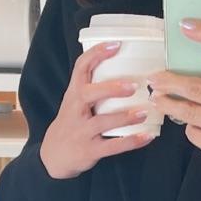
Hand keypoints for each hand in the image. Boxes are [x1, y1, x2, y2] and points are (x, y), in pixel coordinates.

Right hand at [39, 40, 154, 178]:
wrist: (54, 155)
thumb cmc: (71, 123)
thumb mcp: (74, 102)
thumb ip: (92, 87)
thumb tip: (122, 66)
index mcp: (74, 94)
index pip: (80, 67)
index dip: (97, 54)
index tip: (116, 44)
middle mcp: (75, 110)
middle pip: (88, 94)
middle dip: (111, 88)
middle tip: (133, 85)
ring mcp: (82, 131)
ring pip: (102, 122)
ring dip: (125, 117)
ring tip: (144, 112)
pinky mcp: (90, 150)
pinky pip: (112, 146)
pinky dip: (131, 141)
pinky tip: (146, 136)